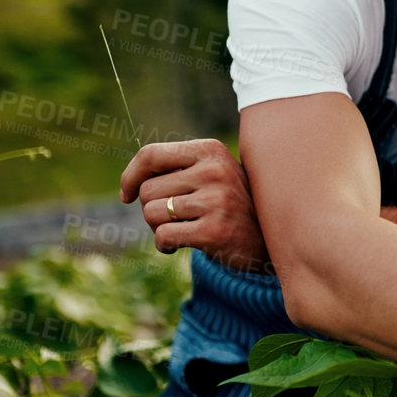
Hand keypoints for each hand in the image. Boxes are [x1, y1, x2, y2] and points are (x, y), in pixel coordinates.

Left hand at [120, 139, 269, 272]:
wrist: (270, 237)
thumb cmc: (230, 204)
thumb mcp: (211, 173)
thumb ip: (176, 169)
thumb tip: (131, 181)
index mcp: (210, 150)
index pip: (150, 154)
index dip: (130, 176)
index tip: (126, 194)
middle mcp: (214, 171)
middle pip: (147, 190)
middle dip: (152, 208)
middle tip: (174, 217)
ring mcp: (215, 201)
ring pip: (151, 214)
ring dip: (159, 228)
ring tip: (182, 229)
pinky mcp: (214, 231)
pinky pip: (163, 236)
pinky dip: (165, 245)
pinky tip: (180, 245)